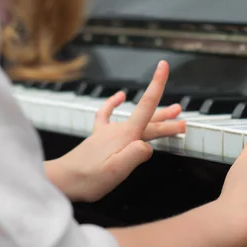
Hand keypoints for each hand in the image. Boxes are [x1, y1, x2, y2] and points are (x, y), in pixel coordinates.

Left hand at [45, 61, 184, 201]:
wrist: (62, 180)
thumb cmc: (88, 179)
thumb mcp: (116, 172)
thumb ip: (134, 157)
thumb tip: (148, 146)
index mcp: (126, 136)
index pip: (146, 107)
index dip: (157, 85)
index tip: (164, 66)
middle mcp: (119, 130)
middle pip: (149, 120)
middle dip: (167, 119)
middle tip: (184, 122)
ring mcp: (108, 132)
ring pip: (136, 120)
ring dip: (155, 116)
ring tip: (172, 111)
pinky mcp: (99, 137)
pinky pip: (107, 115)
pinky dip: (113, 104)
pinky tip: (119, 96)